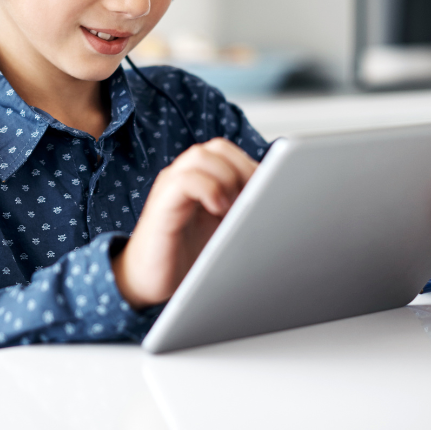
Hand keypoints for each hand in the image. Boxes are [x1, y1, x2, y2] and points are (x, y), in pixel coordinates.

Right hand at [112, 138, 257, 308]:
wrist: (149, 281)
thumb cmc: (186, 256)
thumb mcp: (224, 228)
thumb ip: (243, 208)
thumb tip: (280, 199)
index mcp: (200, 178)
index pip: (229, 152)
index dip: (251, 167)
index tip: (267, 194)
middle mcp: (183, 176)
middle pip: (217, 148)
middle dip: (243, 170)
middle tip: (251, 200)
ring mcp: (170, 188)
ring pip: (200, 156)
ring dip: (226, 179)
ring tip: (232, 208)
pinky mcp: (161, 206)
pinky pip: (184, 180)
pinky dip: (208, 190)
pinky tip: (217, 210)